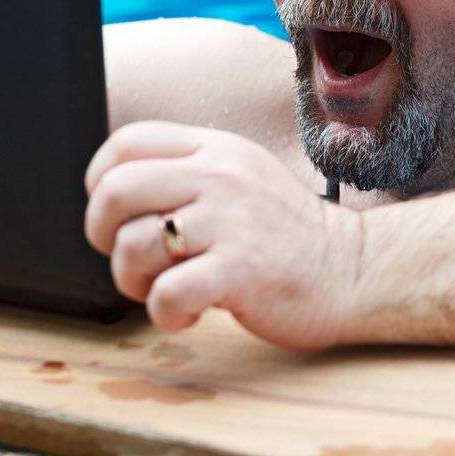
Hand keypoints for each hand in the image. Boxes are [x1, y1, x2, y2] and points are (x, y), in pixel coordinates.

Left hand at [84, 120, 362, 349]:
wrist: (354, 271)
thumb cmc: (287, 234)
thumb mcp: (241, 176)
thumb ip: (188, 173)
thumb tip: (116, 192)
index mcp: (216, 149)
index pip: (127, 143)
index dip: (100, 180)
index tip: (115, 214)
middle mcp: (221, 176)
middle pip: (116, 191)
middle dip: (102, 233)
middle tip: (130, 258)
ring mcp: (231, 222)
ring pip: (134, 245)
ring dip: (134, 281)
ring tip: (165, 289)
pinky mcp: (241, 271)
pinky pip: (166, 294)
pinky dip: (164, 313)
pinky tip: (188, 313)